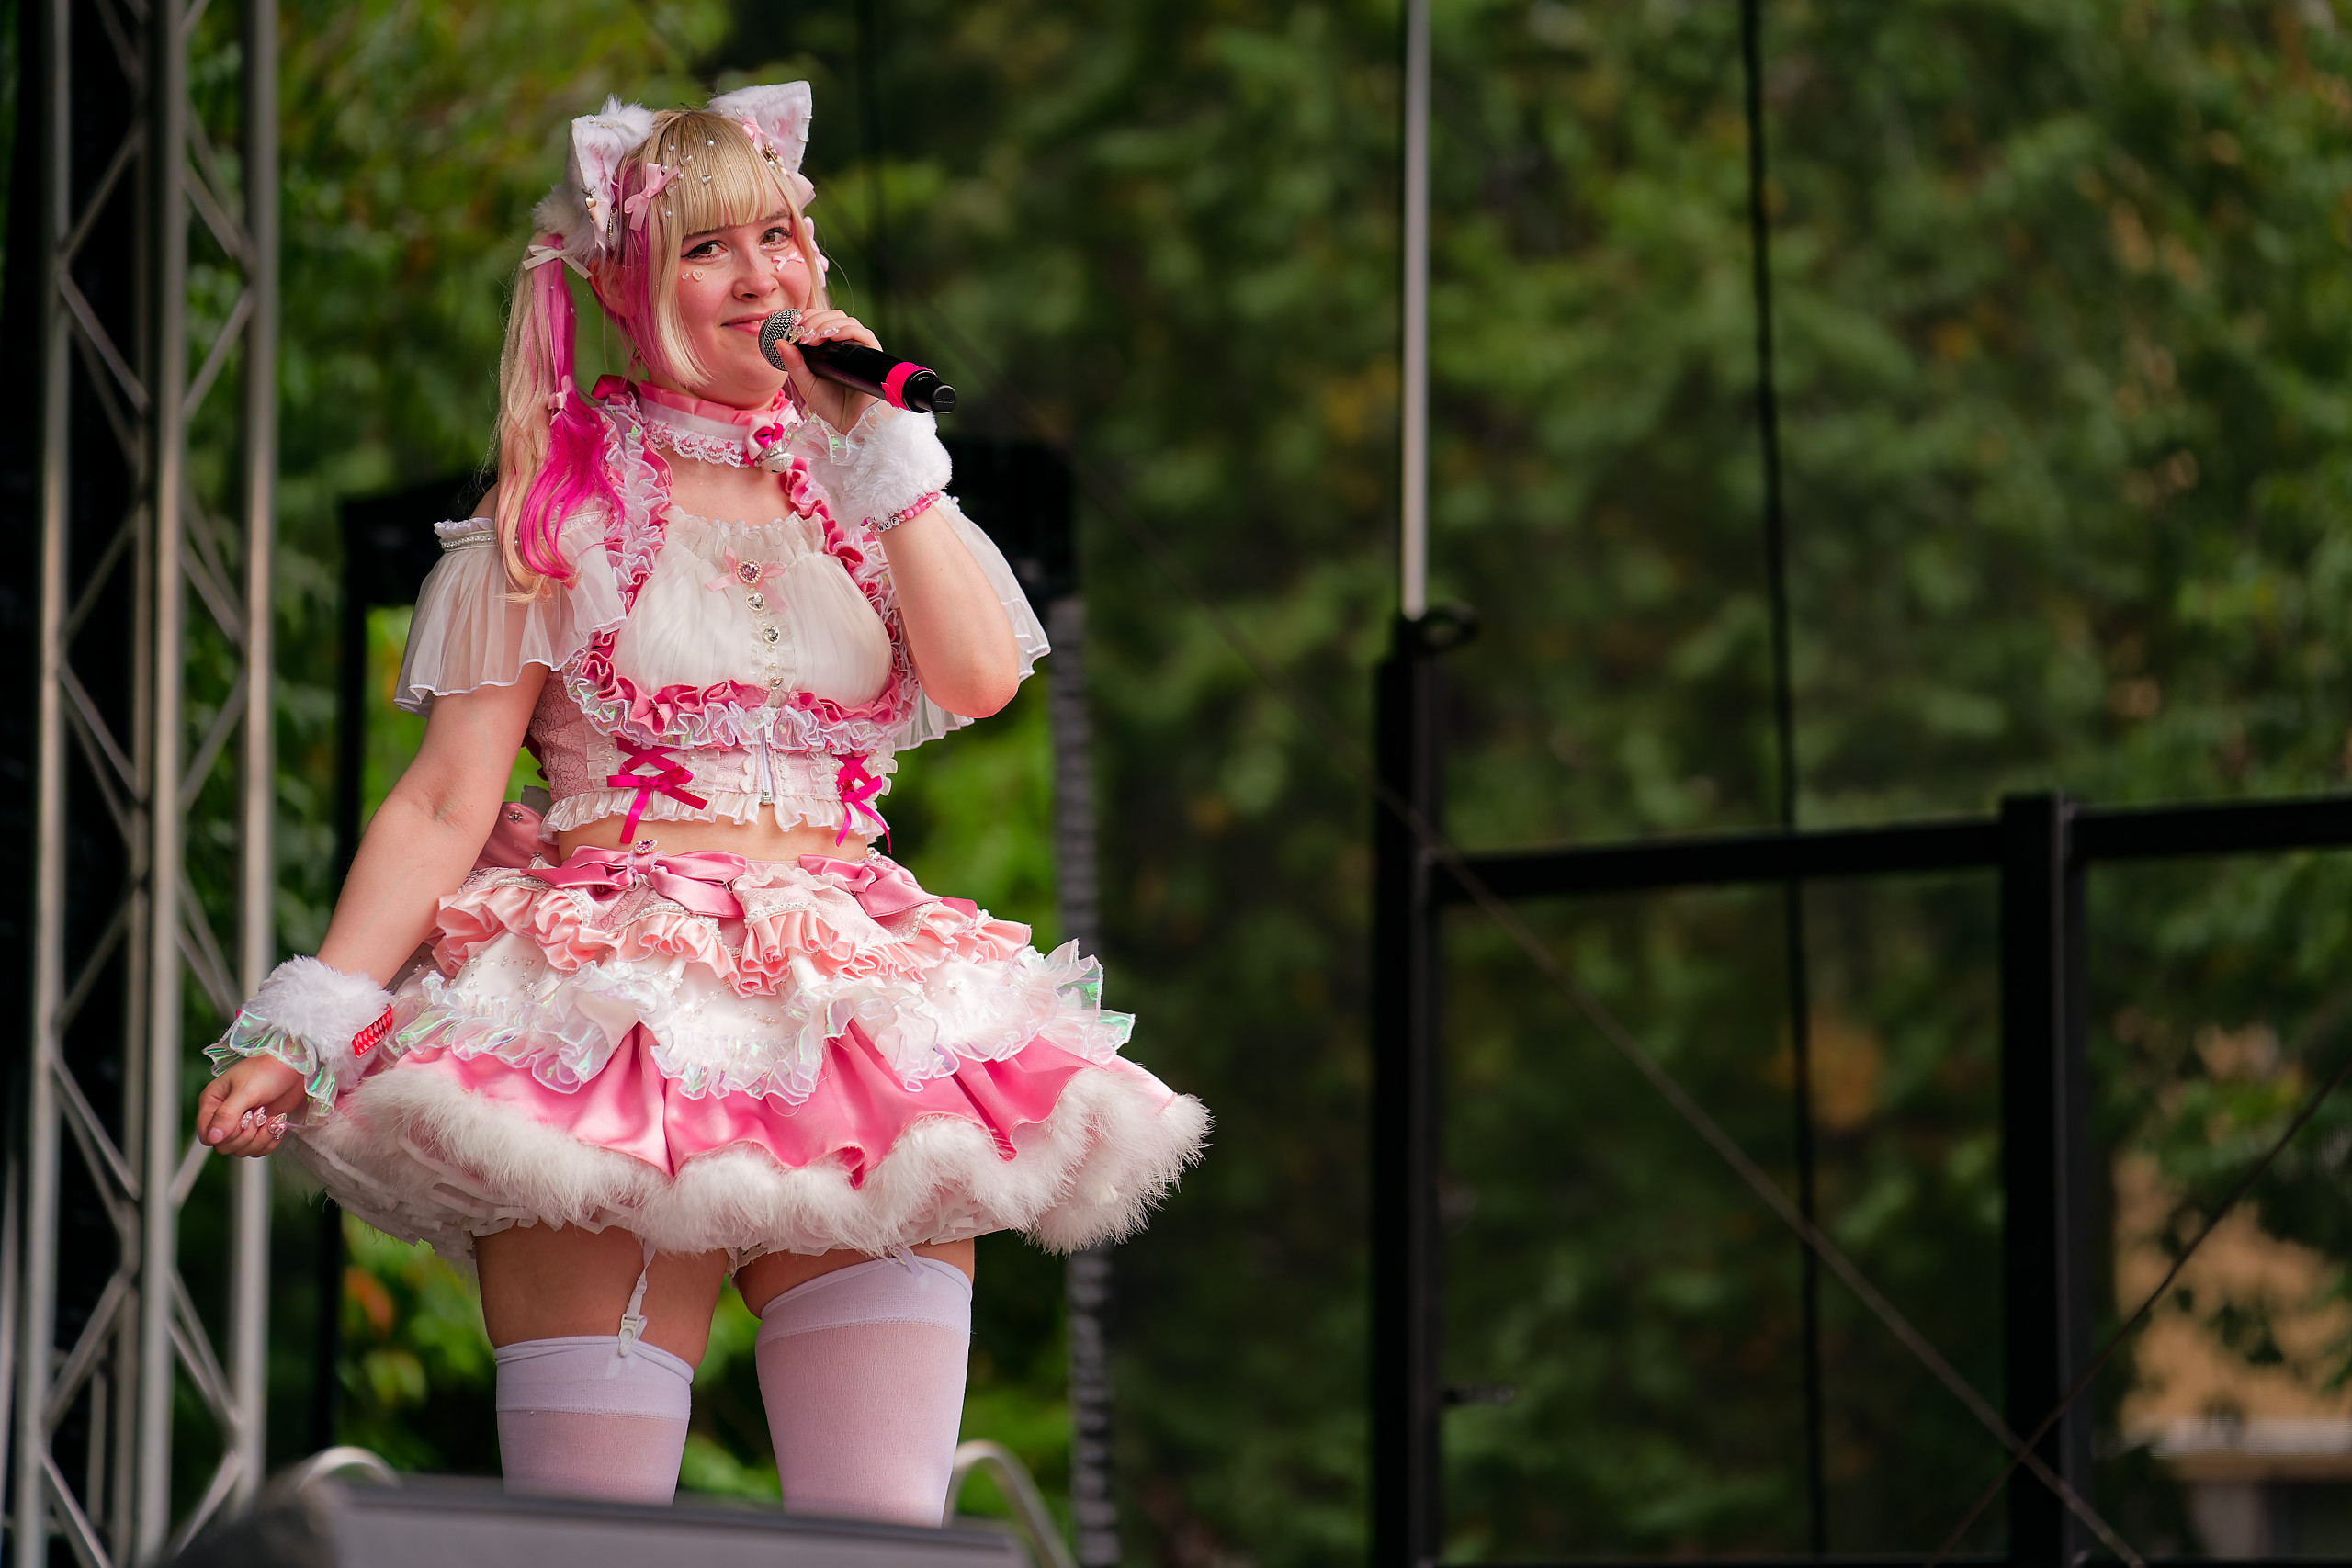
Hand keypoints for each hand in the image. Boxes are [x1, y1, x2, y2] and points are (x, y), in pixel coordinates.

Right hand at [197, 1056, 306, 1157]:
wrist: (295, 1066)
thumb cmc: (268, 1070)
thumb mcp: (246, 1090)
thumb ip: (227, 1115)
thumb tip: (212, 1138)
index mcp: (213, 1102)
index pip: (206, 1135)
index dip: (225, 1135)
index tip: (242, 1121)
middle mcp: (224, 1115)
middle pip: (225, 1146)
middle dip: (245, 1136)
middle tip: (258, 1116)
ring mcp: (242, 1123)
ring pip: (242, 1149)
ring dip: (259, 1139)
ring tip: (269, 1118)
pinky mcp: (259, 1128)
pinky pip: (258, 1149)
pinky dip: (269, 1141)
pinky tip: (276, 1125)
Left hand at [771, 307, 880, 433]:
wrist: (850, 426)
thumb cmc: (831, 407)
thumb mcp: (806, 384)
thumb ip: (794, 364)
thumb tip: (779, 342)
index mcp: (832, 348)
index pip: (823, 320)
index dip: (808, 317)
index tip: (793, 326)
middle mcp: (848, 345)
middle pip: (834, 316)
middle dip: (814, 320)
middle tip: (800, 333)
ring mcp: (861, 349)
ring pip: (847, 321)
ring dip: (826, 324)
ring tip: (810, 339)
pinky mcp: (874, 356)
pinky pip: (864, 334)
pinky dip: (846, 330)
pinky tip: (830, 337)